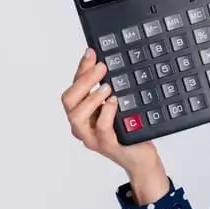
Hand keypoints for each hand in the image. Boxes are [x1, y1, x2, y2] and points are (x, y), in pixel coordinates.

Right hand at [60, 48, 167, 200]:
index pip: (73, 86)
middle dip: (84, 80)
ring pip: (77, 116)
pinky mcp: (107, 145)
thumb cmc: (128, 129)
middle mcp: (81, 126)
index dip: (81, 68)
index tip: (92, 52)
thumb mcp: (116, 104)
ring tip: (107, 87)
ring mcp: (91, 138)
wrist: (141, 156)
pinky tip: (115, 102)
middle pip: (68, 100)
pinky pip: (100, 129)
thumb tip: (106, 62)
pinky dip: (106, 112)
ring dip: (91, 97)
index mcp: (81, 113)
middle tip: (102, 67)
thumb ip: (107, 88)